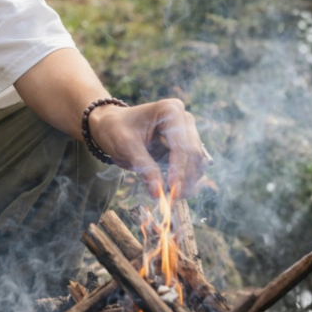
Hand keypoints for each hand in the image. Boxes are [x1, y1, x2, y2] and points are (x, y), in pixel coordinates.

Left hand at [87, 98, 207, 199]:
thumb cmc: (116, 129)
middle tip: (170, 200)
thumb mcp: (125, 146)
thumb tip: (157, 192)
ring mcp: (188, 134)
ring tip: (169, 198)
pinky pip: (194, 169)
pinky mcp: (187, 148)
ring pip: (198, 164)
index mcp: (171, 110)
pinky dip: (186, 183)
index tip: (172, 191)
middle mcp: (184, 120)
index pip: (182, 145)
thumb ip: (143, 167)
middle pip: (194, 155)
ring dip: (187, 184)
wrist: (112, 126)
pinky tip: (173, 193)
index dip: (179, 170)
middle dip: (184, 180)